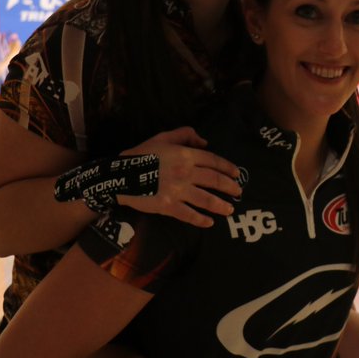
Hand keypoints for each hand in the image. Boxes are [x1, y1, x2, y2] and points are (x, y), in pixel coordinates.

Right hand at [118, 127, 242, 226]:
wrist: (119, 175)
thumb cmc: (141, 155)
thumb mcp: (162, 138)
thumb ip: (184, 135)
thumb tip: (204, 142)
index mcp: (185, 154)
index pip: (213, 161)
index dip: (228, 168)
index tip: (237, 174)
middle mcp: (185, 172)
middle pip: (214, 180)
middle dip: (230, 187)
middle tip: (239, 192)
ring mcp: (177, 190)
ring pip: (206, 199)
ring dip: (221, 205)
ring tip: (230, 210)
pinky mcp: (168, 206)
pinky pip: (189, 215)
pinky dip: (201, 220)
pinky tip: (209, 222)